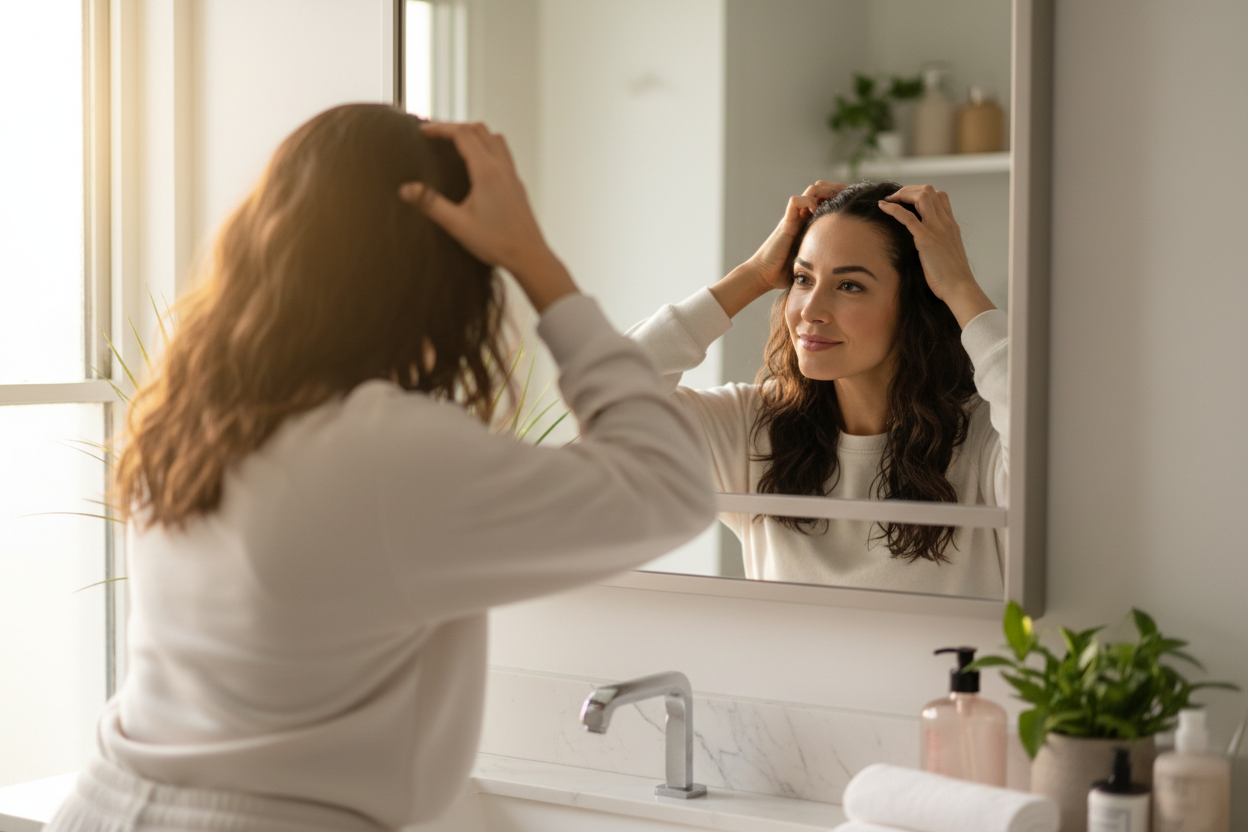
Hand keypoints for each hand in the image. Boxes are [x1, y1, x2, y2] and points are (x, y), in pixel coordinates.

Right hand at [399, 121, 574, 311]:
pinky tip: (478, 164)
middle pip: (479, 129)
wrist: (529, 256)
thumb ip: (430, 204)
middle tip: (435, 135)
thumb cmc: (496, 242)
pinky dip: (487, 146)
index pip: (462, 134)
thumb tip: (405, 189)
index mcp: (487, 171)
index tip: (422, 131)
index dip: (440, 128)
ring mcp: (512, 175)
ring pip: (494, 138)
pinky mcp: (517, 185)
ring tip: (455, 143)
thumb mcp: (457, 224)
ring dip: (474, 133)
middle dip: (455, 126)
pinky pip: (503, 153)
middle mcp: (502, 167)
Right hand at [747, 180, 846, 289]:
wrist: (765, 276)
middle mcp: (803, 216)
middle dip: (838, 188)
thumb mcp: (815, 260)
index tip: (858, 199)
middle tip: (852, 194)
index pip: (828, 199)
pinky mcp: (786, 223)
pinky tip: (816, 211)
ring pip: (811, 191)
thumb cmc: (787, 272)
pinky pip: (795, 202)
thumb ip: (828, 256)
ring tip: (838, 197)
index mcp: (811, 222)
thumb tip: (851, 264)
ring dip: (826, 190)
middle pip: (821, 189)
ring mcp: (794, 218)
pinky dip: (807, 201)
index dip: (842, 196)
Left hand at [877, 185, 994, 328]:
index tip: (908, 200)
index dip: (923, 193)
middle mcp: (945, 223)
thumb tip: (928, 245)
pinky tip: (882, 206)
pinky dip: (893, 208)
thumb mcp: (948, 253)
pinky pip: (907, 217)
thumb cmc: (952, 277)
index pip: (941, 196)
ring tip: (889, 199)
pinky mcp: (925, 239)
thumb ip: (940, 243)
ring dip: (902, 194)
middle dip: (909, 190)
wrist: (959, 288)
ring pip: (921, 196)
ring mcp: (936, 229)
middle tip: (895, 198)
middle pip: (929, 191)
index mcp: (951, 225)